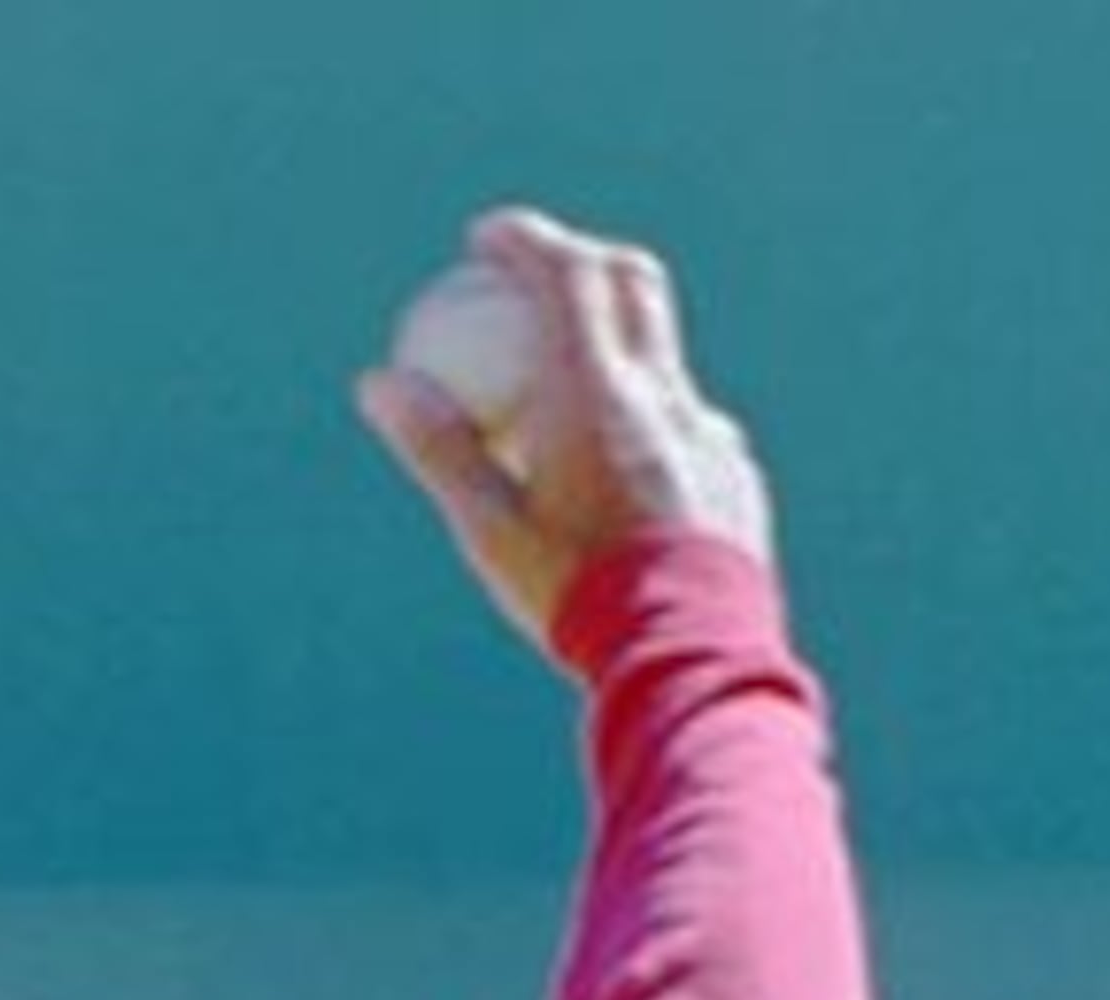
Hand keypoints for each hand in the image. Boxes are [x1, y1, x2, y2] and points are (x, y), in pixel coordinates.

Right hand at [356, 207, 776, 651]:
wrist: (685, 649)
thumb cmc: (573, 592)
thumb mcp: (486, 526)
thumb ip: (436, 446)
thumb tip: (379, 382)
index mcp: (595, 392)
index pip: (565, 274)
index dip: (525, 241)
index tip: (487, 239)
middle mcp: (661, 393)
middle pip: (629, 283)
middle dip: (579, 262)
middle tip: (533, 282)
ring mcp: (705, 428)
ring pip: (659, 356)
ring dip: (609, 348)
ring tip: (561, 401)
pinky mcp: (730, 470)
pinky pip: (685, 422)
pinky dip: (644, 421)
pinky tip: (618, 477)